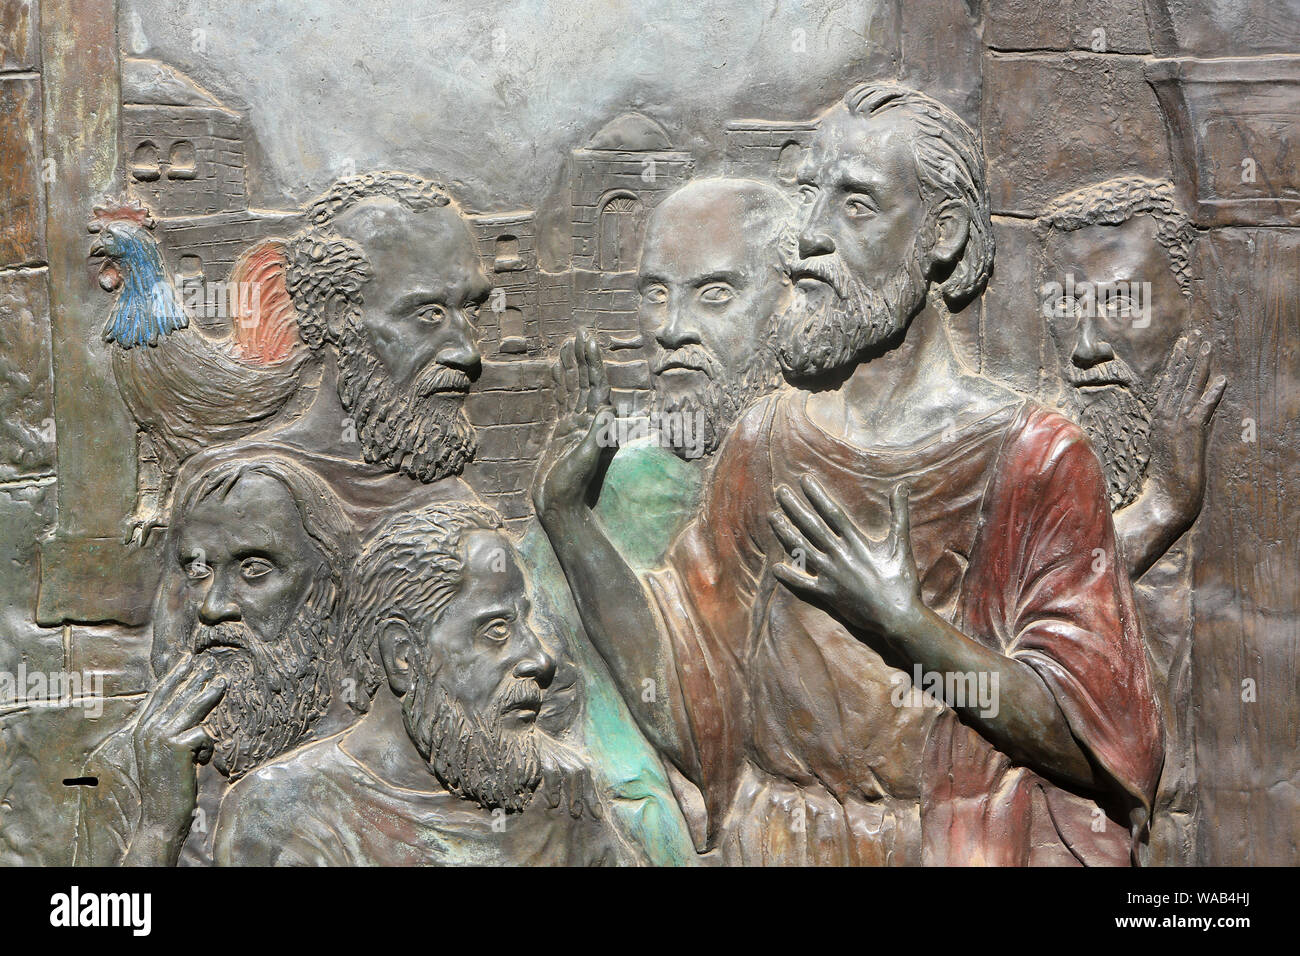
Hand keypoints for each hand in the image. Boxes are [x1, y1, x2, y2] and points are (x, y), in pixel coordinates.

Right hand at [132, 655, 226, 832]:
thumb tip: (186, 709)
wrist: (159, 816)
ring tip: (224, 682)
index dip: (174, 676)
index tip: (187, 659)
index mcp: (139, 731)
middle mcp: (146, 731)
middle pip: (174, 696)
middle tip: (209, 663)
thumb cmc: (164, 787)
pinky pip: (203, 734)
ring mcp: (159, 737)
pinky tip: (200, 762)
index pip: (158, 695)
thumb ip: (167, 733)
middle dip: (193, 677)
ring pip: (190, 708)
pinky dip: (207, 748)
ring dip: (209, 694)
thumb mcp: (160, 755)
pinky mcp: (176, 747)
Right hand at [532, 328, 616, 520]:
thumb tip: (608, 407)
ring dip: (572, 367)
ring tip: (567, 345)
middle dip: (583, 357)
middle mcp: (588, 420)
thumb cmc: (570, 487)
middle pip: (585, 382)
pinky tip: (556, 371)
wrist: (557, 506)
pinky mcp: (563, 431)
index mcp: (595, 424)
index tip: (588, 341)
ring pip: (574, 388)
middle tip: (579, 332)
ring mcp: (575, 424)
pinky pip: (562, 401)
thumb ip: (596, 435)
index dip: (592, 362)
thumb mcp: (585, 460)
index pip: (595, 385)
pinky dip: (560, 384)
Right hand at [536, 734, 602, 819]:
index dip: (594, 798)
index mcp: (578, 762)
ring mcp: (559, 758)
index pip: (589, 782)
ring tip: (575, 813)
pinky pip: (552, 776)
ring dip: (574, 796)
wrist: (531, 734)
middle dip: (586, 798)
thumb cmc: (549, 753)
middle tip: (588, 816)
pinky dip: (555, 789)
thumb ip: (573, 779)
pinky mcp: (546, 759)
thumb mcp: (565, 762)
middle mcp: (571, 760)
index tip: (598, 814)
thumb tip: (580, 803)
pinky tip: (555, 802)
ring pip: (571, 778)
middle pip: (583, 780)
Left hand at [769, 476, 921, 639]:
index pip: (831, 512)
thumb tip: (903, 485)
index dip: (817, 495)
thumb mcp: (901, 543)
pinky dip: (789, 576)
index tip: (804, 479)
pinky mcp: (827, 594)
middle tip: (780, 491)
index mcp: (856, 542)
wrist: (897, 616)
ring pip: (802, 549)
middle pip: (811, 526)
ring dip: (785, 532)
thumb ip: (899, 513)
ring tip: (772, 517)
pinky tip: (775, 566)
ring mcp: (830, 575)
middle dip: (794, 507)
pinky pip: (803, 584)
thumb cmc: (902, 580)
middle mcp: (839, 555)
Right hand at [1144, 334, 1225, 521]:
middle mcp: (1164, 417)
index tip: (1182, 344)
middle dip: (1186, 356)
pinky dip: (1211, 394)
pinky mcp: (1188, 433)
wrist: (1169, 495)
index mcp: (1158, 418)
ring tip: (1207, 347)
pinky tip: (1222, 380)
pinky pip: (1202, 409)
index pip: (1168, 383)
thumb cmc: (1170, 474)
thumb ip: (1177, 424)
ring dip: (1199, 367)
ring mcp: (1175, 424)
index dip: (1176, 363)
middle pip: (1176, 380)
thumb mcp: (1169, 444)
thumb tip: (1193, 409)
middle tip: (1193, 335)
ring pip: (1188, 388)